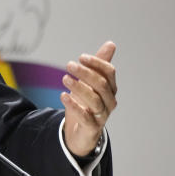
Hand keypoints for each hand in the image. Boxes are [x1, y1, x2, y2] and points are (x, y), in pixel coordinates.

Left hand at [61, 41, 116, 157]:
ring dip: (79, 87)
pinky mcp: (92, 128)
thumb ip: (98, 65)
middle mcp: (109, 101)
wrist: (82, 132)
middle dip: (85, 73)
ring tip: (65, 78)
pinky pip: (86, 117)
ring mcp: (102, 115)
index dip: (96, 63)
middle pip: (102, 85)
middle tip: (69, 65)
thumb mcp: (90, 83)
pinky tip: (63, 96)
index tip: (81, 57)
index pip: (109, 72)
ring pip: (95, 100)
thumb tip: (111, 44)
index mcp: (110, 88)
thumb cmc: (87, 103)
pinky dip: (74, 106)